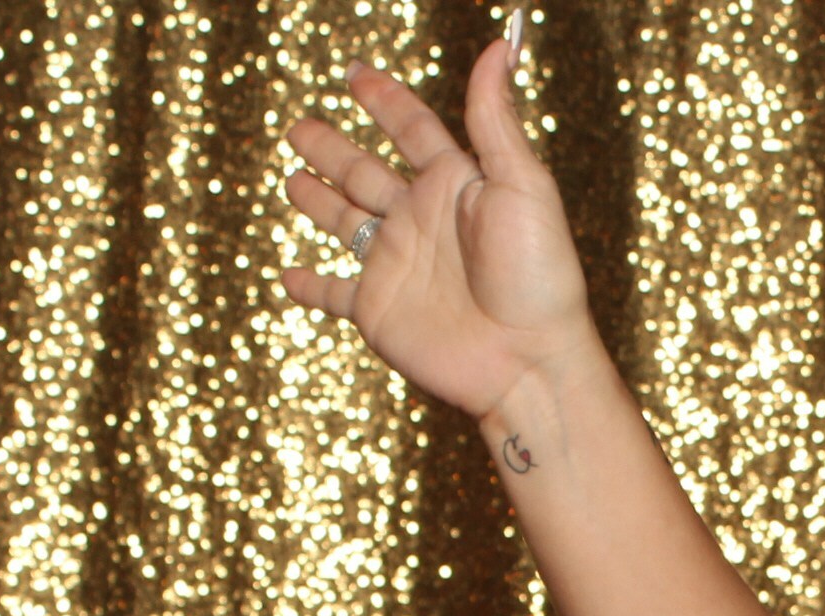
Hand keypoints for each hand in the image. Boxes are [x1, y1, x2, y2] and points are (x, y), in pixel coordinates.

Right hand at [287, 34, 598, 426]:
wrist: (527, 361)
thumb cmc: (538, 275)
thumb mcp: (522, 184)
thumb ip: (496, 118)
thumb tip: (499, 46)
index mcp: (455, 184)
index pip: (412, 129)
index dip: (384, 100)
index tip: (355, 74)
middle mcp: (421, 220)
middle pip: (365, 172)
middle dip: (332, 148)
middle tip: (299, 127)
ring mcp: (396, 265)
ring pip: (345, 222)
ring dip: (318, 201)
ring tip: (292, 179)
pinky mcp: (377, 311)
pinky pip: (334, 294)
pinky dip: (309, 286)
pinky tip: (286, 277)